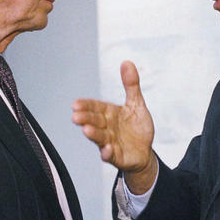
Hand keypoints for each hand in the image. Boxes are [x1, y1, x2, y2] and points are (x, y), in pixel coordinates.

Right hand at [72, 61, 155, 192]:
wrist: (144, 151)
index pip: (95, 108)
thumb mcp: (136, 103)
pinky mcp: (117, 157)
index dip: (86, 106)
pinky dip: (107, 153)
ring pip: (99, 138)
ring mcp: (110, 142)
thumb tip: (127, 62)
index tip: (76, 104)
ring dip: (93, 134)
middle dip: (85, 119)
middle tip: (76, 116)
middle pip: (94, 122)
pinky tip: (107, 149)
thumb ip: (131, 84)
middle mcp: (107, 128)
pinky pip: (110, 156)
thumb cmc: (136, 127)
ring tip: (86, 130)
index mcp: (109, 114)